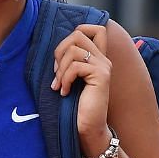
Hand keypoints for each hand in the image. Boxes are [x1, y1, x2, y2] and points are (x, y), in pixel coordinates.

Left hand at [51, 24, 113, 155]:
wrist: (86, 129)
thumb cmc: (75, 107)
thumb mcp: (70, 79)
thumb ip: (68, 62)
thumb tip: (55, 49)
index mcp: (97, 58)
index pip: (95, 28)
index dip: (76, 31)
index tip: (62, 55)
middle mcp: (103, 59)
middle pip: (78, 33)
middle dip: (60, 50)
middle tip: (57, 72)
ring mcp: (104, 66)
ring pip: (73, 49)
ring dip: (60, 69)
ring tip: (59, 85)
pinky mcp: (101, 76)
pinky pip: (75, 66)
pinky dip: (64, 79)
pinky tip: (64, 92)